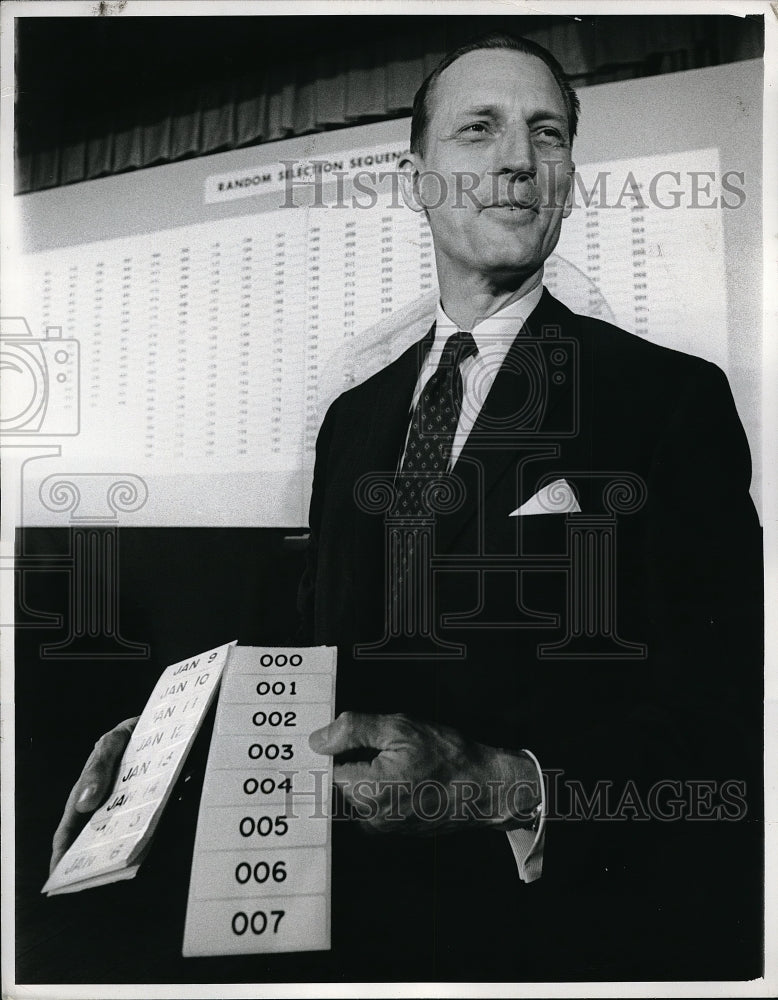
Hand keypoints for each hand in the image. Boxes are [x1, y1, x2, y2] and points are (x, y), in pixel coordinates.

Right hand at [49, 716, 138, 873]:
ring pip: (121, 834)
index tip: (57, 877)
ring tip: (123, 866)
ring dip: (122, 849)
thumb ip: (98, 769)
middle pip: (95, 837)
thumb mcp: (111, 744)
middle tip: (95, 878)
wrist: (164, 724)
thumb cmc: (128, 735)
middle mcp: (106, 803)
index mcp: (87, 791)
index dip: (61, 853)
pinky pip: (147, 825)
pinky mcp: (151, 804)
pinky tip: (150, 845)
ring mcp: (129, 805)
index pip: (69, 828)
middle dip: (93, 858)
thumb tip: (85, 805)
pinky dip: (147, 835)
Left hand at [309, 711, 539, 834]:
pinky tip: (402, 772)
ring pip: (354, 792)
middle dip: (350, 759)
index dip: (334, 746)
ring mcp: (381, 826)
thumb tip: (319, 739)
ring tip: (396, 757)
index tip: (347, 735)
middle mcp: (369, 816)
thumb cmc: (449, 758)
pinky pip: (371, 803)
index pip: (324, 767)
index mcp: (366, 792)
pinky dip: (379, 785)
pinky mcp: (392, 828)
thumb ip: (355, 730)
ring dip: (365, 772)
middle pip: (337, 782)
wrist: (485, 789)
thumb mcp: (400, 729)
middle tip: (379, 744)